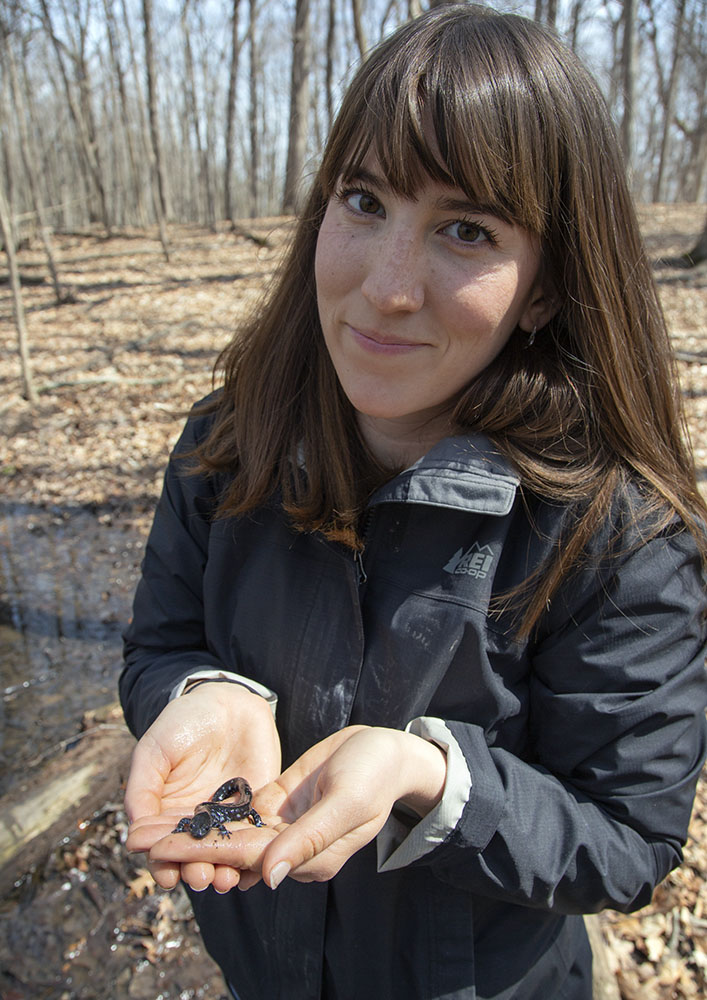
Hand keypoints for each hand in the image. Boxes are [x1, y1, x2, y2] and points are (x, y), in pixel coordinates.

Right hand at [124, 682, 280, 892]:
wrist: (226, 702)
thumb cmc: (182, 723)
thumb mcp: (154, 751)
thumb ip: (142, 789)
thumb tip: (133, 834)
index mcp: (168, 811)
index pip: (163, 846)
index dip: (163, 863)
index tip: (166, 875)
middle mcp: (197, 820)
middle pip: (194, 855)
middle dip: (195, 871)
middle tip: (200, 877)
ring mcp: (227, 815)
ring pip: (224, 851)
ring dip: (224, 869)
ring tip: (225, 878)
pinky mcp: (255, 806)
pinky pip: (254, 835)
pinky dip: (253, 852)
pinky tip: (252, 867)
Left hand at [148, 725, 446, 891]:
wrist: (391, 752)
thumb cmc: (376, 776)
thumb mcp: (347, 804)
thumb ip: (308, 839)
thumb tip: (270, 876)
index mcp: (307, 858)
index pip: (245, 857)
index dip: (201, 852)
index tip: (160, 851)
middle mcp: (290, 849)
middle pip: (229, 848)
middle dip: (184, 845)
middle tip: (135, 839)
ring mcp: (284, 827)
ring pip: (230, 833)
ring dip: (191, 831)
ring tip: (148, 827)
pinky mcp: (280, 804)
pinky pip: (241, 813)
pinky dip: (212, 814)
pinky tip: (179, 811)